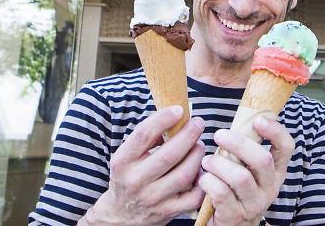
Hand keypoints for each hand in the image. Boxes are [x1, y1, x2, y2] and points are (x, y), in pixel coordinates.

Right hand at [79, 106, 205, 225]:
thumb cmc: (130, 176)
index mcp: (123, 161)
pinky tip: (202, 170)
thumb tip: (175, 117)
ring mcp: (152, 198)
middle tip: (198, 123)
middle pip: (169, 155)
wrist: (122, 214)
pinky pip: (194, 196)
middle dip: (189, 135)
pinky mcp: (167, 212)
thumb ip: (149, 137)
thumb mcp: (129, 156)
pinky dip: (202, 181)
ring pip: (184, 174)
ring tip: (199, 145)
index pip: (143, 135)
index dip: (163, 119)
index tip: (179, 109)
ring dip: (197, 155)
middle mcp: (135, 181)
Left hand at [199, 116, 294, 225]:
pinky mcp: (235, 215)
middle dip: (238, 143)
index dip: (276, 131)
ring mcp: (254, 203)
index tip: (258, 120)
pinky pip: (221, 193)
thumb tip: (243, 116)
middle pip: (262, 160)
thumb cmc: (235, 189)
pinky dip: (208, 181)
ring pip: (240, 177)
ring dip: (219, 163)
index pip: (286, 147)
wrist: (230, 224)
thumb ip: (247, 149)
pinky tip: (203, 178)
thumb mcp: (247, 169)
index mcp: (276, 171)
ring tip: (206, 161)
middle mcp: (269, 187)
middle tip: (219, 135)